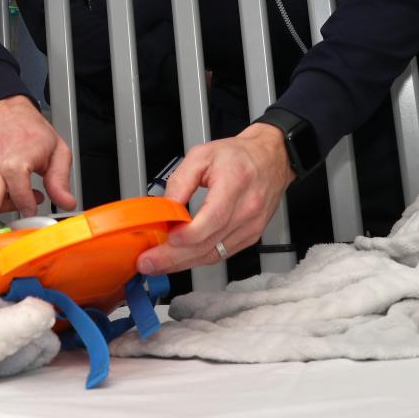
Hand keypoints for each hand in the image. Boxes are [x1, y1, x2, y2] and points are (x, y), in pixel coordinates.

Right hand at [0, 95, 76, 236]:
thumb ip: (60, 179)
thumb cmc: (30, 129)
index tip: (31, 210)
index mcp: (19, 149)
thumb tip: (66, 202)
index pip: (16, 178)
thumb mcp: (57, 149)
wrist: (2, 108)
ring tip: (18, 191)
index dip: (23, 199)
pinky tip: (4, 185)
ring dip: (2, 203)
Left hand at [136, 123, 293, 274]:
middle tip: (149, 261)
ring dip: (183, 262)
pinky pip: (222, 254)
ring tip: (158, 263)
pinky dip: (199, 258)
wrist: (269, 159)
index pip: (214, 218)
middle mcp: (247, 209)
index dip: (189, 234)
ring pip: (214, 254)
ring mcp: (251, 227)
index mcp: (236, 184)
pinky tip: (180, 258)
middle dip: (175, 257)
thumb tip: (166, 207)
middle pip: (210, 243)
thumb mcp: (202, 155)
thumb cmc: (238, 156)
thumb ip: (181, 180)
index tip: (168, 238)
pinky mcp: (250, 236)